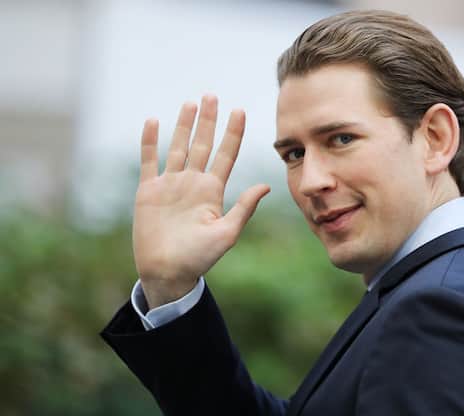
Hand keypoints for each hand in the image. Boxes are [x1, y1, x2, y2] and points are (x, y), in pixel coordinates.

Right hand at [133, 95, 269, 308]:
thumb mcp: (227, 233)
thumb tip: (265, 186)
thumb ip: (243, 207)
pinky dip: (150, 142)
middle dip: (208, 120)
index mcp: (213, 190)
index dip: (233, 133)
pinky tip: (152, 121)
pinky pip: (149, 161)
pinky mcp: (148, 191)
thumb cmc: (200, 258)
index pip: (226, 154)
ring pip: (178, 147)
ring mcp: (170, 185)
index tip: (240, 110)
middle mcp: (193, 182)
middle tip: (212, 95)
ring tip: (190, 103)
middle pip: (202, 144)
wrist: (168, 272)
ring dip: (183, 125)